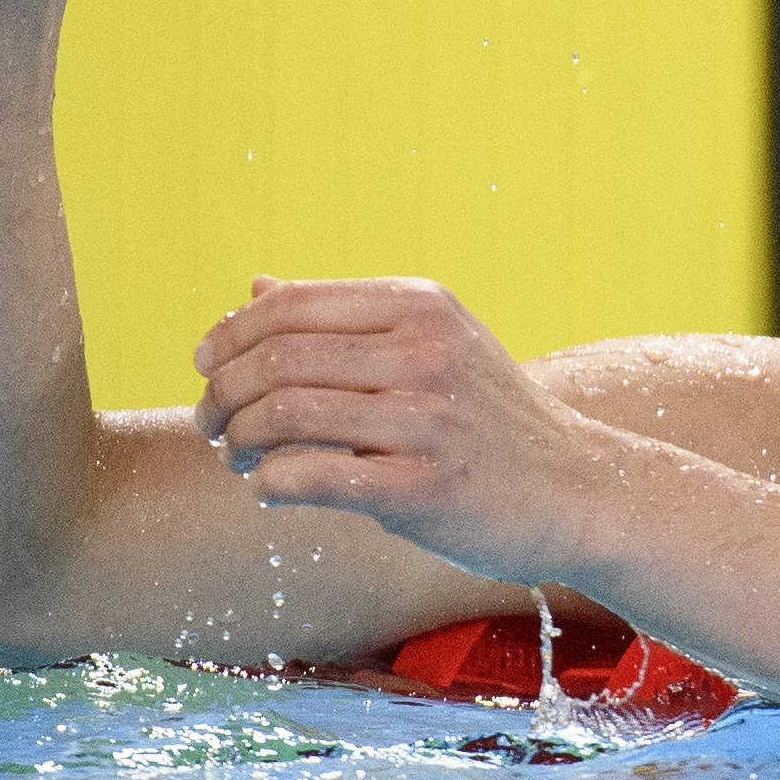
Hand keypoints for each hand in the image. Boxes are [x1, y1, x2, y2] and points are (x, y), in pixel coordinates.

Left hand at [192, 276, 575, 578]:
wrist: (574, 487)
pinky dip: (271, 485)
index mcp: (420, 306)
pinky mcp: (426, 487)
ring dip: (237, 441)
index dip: (230, 334)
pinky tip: (270, 493)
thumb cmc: (484, 417)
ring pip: (286, 416)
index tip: (205, 366)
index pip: (292, 304)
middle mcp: (425, 352)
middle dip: (221, 393)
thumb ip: (343, 317)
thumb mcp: (430, 344)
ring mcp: (429, 419)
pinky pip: (314, 477)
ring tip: (237, 458)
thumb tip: (255, 287)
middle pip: (278, 359)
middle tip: (211, 423)